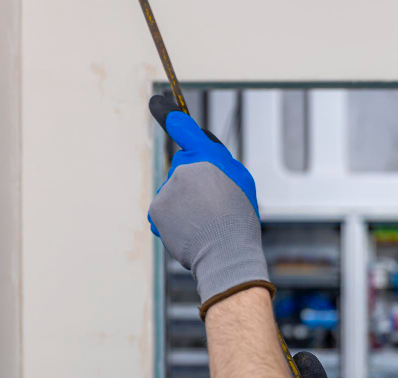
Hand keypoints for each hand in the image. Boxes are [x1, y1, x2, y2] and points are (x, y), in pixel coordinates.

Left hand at [147, 93, 271, 317]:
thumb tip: (199, 158)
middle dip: (193, 182)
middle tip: (213, 205)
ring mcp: (167, 189)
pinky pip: (163, 210)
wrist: (225, 254)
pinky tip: (189, 231)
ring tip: (204, 223)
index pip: (185, 129)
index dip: (172, 117)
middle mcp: (184, 167)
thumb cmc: (238, 219)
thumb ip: (218, 163)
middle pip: (183, 168)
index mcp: (207, 157)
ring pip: (173, 191)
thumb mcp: (241, 181)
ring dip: (184, 204)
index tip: (158, 102)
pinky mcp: (156, 209)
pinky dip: (173, 220)